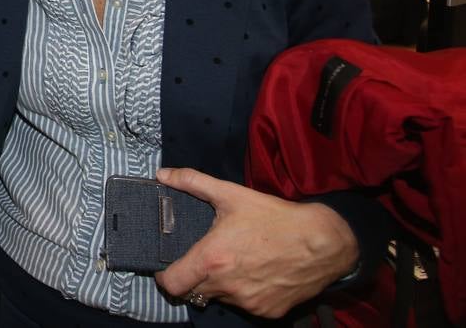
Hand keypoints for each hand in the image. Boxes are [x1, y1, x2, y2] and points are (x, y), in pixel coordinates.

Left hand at [155, 167, 357, 317]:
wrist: (323, 242)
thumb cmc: (274, 217)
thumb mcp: (231, 195)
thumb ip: (193, 182)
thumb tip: (163, 174)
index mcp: (212, 260)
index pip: (172, 284)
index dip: (165, 275)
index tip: (169, 265)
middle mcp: (227, 286)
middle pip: (194, 292)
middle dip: (193, 278)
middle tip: (203, 260)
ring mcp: (248, 302)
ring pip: (220, 298)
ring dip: (220, 285)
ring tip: (234, 263)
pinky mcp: (268, 312)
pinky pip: (245, 305)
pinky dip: (244, 293)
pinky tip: (255, 274)